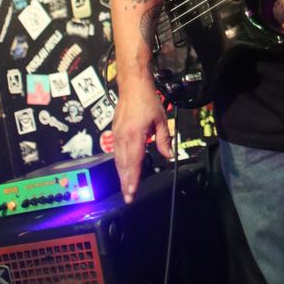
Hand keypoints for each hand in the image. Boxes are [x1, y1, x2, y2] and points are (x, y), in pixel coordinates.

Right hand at [113, 80, 172, 202]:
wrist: (132, 86)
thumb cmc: (148, 101)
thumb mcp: (160, 120)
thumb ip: (164, 139)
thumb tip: (169, 155)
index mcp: (135, 136)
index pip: (134, 162)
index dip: (133, 179)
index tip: (132, 193)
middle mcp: (122, 138)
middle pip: (123, 165)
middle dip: (126, 182)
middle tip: (128, 197)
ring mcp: (116, 135)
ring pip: (118, 160)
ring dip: (122, 175)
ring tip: (125, 188)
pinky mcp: (114, 132)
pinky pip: (115, 152)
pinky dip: (119, 164)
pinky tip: (122, 170)